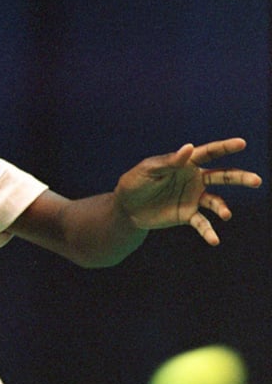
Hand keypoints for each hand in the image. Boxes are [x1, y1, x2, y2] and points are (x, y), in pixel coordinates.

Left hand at [115, 138, 261, 244]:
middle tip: (257, 181)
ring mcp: (193, 198)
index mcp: (186, 164)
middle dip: (240, 178)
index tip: (242, 143)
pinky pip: (202, 223)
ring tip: (225, 214)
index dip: (225, 147)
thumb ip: (169, 162)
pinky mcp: (188, 215)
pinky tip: (214, 240)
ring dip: (222, 208)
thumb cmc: (135, 183)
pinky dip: (209, 231)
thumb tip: (190, 148)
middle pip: (222, 176)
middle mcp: (195, 180)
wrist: (126, 208)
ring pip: (216, 201)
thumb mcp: (148, 170)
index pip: (208, 153)